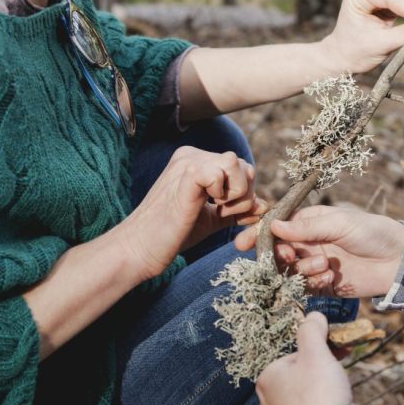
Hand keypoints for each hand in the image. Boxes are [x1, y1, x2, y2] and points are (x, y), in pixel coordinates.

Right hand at [123, 147, 265, 279]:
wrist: (140, 249)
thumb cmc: (172, 234)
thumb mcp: (211, 218)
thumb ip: (236, 209)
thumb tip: (263, 205)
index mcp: (196, 161)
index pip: (240, 167)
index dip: (244, 193)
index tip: (225, 212)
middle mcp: (192, 155)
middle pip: (243, 164)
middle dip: (243, 194)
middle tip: (222, 212)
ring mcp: (188, 162)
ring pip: (237, 164)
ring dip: (236, 193)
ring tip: (216, 209)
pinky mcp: (187, 175)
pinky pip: (222, 172)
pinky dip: (223, 193)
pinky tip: (208, 205)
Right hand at [235, 205, 403, 297]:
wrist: (398, 260)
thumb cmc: (371, 232)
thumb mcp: (340, 223)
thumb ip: (306, 228)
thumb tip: (273, 227)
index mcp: (310, 223)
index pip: (277, 227)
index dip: (258, 234)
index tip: (242, 243)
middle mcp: (308, 243)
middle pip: (278, 252)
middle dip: (279, 256)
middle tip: (289, 256)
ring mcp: (314, 265)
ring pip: (290, 271)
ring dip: (301, 269)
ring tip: (323, 265)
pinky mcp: (324, 285)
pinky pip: (305, 287)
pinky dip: (313, 283)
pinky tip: (331, 277)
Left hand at [257, 312, 351, 404]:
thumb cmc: (318, 395)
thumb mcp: (316, 354)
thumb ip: (312, 331)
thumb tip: (313, 316)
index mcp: (268, 376)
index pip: (295, 354)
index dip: (319, 349)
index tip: (338, 348)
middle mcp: (266, 398)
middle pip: (299, 373)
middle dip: (321, 368)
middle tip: (339, 370)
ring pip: (304, 392)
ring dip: (322, 387)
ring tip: (337, 392)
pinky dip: (319, 404)